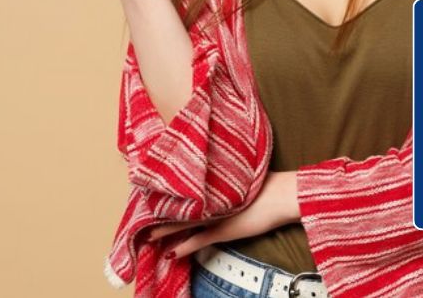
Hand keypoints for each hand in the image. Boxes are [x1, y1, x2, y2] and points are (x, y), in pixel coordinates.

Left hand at [148, 171, 300, 258]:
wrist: (283, 193)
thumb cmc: (267, 183)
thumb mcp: (244, 175)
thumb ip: (228, 175)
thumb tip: (218, 168)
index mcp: (214, 184)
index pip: (184, 190)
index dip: (167, 194)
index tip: (150, 194)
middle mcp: (211, 198)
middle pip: (179, 205)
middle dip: (159, 212)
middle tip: (140, 217)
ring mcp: (216, 215)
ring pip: (183, 223)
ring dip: (165, 230)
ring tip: (148, 235)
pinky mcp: (224, 229)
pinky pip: (199, 240)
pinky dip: (185, 247)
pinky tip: (171, 253)